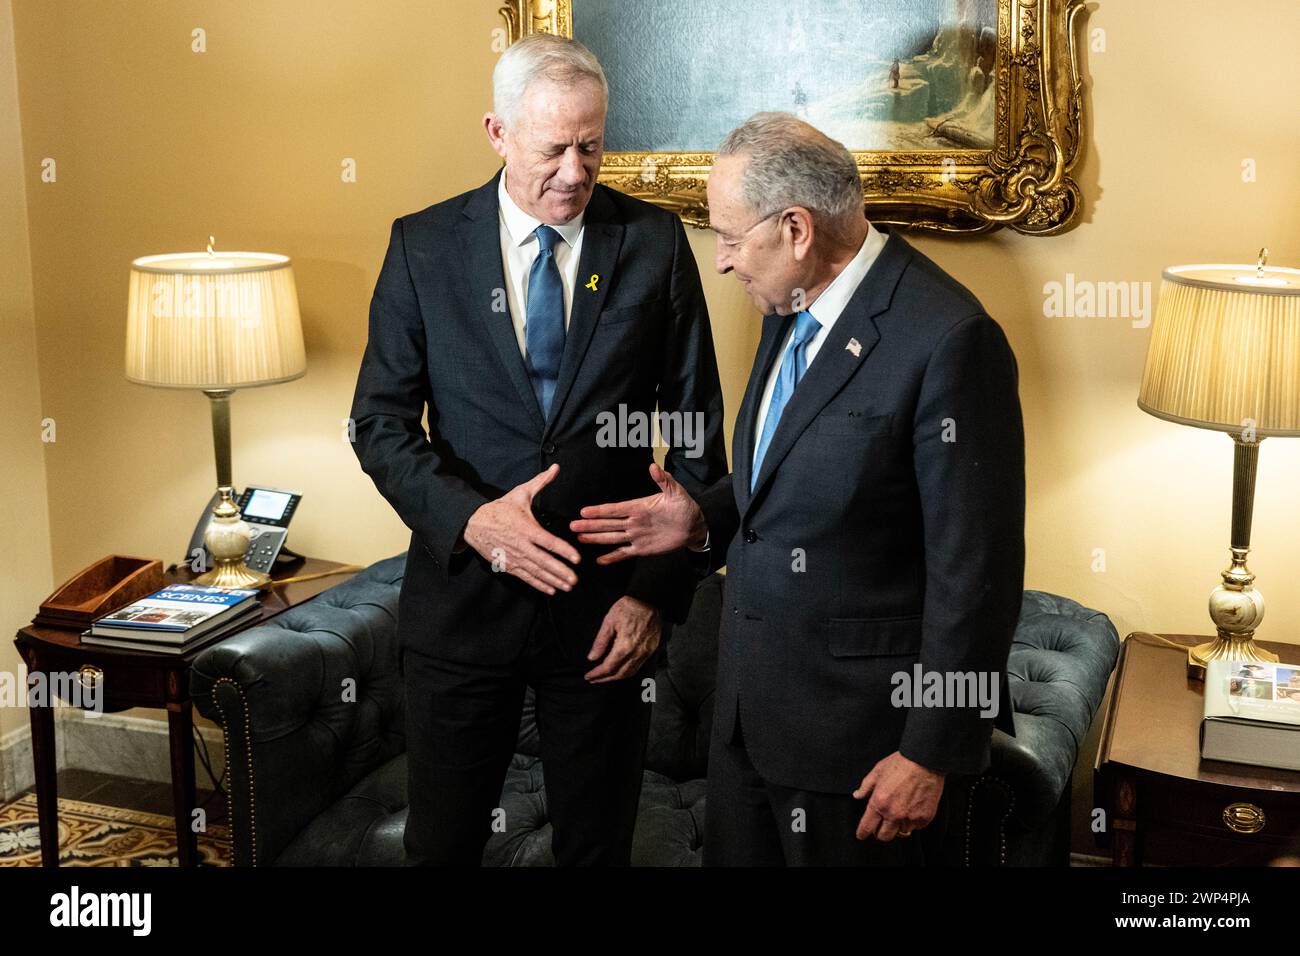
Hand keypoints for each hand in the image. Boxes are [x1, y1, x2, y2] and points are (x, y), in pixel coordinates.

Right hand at [462, 463, 579, 595]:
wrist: (473, 523)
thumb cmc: (500, 508)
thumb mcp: (520, 494)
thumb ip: (540, 482)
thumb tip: (556, 468)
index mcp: (526, 528)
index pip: (548, 541)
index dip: (563, 551)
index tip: (576, 558)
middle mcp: (520, 545)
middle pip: (543, 561)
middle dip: (560, 571)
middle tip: (575, 580)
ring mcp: (513, 557)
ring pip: (536, 572)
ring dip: (552, 580)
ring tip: (568, 586)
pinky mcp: (508, 565)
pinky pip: (526, 577)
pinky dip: (538, 584)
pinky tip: (551, 590)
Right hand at [569, 462, 705, 564]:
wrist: (692, 525)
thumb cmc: (684, 506)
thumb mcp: (675, 492)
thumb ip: (663, 480)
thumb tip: (654, 466)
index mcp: (638, 507)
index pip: (614, 509)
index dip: (599, 511)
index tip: (583, 511)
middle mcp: (633, 521)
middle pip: (607, 524)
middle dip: (590, 525)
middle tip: (572, 527)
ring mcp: (636, 535)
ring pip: (611, 538)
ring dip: (596, 538)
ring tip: (579, 539)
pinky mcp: (642, 548)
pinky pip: (624, 553)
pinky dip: (612, 557)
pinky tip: (599, 560)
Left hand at [585, 595, 660, 682]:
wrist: (650, 599)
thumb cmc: (630, 607)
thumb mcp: (610, 621)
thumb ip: (601, 642)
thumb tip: (592, 657)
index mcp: (625, 646)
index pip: (609, 667)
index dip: (597, 674)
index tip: (589, 676)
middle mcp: (637, 653)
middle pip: (620, 674)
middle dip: (605, 679)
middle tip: (594, 679)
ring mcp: (646, 652)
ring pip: (630, 672)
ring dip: (616, 677)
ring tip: (605, 677)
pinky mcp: (651, 649)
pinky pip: (638, 666)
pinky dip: (627, 671)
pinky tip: (619, 668)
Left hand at [852, 751, 944, 840]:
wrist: (925, 762)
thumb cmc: (901, 764)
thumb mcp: (877, 772)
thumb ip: (866, 786)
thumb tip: (857, 795)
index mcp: (879, 803)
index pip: (867, 827)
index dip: (862, 833)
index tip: (862, 835)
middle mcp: (893, 814)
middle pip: (883, 836)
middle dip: (880, 833)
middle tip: (881, 826)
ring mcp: (910, 817)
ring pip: (901, 833)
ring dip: (898, 826)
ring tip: (899, 814)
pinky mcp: (924, 818)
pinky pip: (916, 827)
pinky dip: (912, 822)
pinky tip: (912, 810)